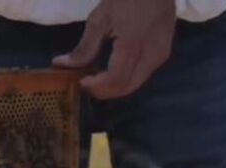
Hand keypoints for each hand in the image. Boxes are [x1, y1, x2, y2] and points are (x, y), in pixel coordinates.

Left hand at [53, 0, 175, 99]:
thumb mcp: (100, 18)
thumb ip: (84, 47)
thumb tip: (61, 64)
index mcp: (133, 42)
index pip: (115, 79)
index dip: (96, 87)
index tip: (80, 82)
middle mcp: (152, 53)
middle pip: (127, 87)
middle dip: (104, 91)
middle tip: (86, 83)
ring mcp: (161, 54)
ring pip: (135, 84)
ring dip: (114, 86)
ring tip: (97, 76)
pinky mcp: (164, 52)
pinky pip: (142, 74)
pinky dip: (126, 78)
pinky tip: (112, 68)